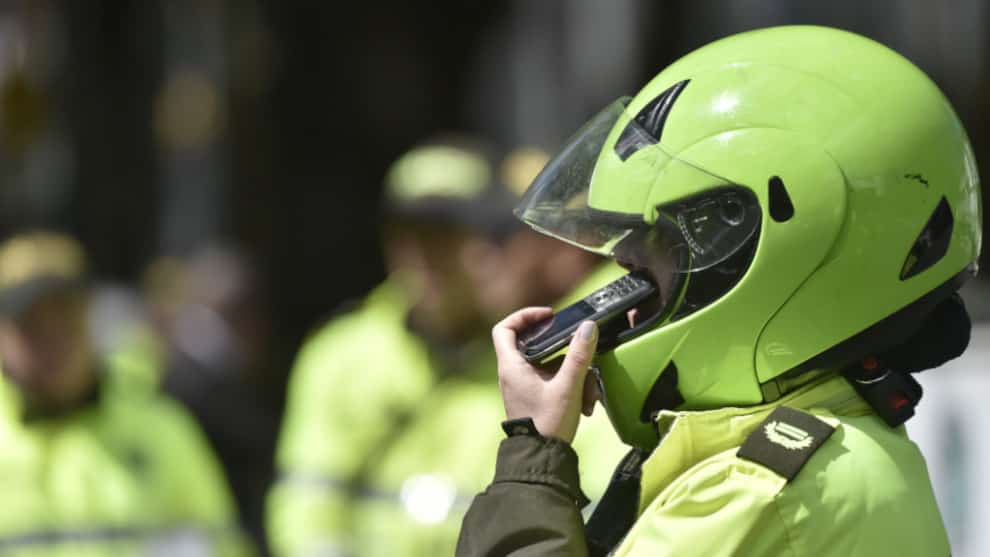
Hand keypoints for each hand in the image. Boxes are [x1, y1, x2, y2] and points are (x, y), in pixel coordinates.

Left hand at [491, 307, 599, 442]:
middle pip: (533, 344)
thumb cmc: (548, 424)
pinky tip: (587, 401)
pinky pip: (553, 380)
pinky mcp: (534, 397)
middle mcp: (513, 374)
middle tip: (576, 343)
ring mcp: (523, 386)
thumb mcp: (568, 386)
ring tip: (590, 387)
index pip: (505, 329)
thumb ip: (579, 355)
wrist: (542, 458)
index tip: (548, 316)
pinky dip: (570, 385)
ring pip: (548, 365)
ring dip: (572, 371)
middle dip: (561, 347)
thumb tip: (588, 327)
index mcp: (512, 367)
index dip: (524, 316)